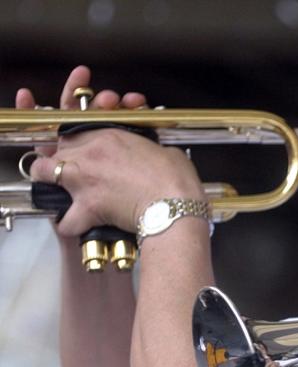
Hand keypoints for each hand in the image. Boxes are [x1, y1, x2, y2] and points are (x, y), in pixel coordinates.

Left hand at [19, 66, 202, 235]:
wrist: (176, 207)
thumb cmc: (176, 181)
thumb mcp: (166, 152)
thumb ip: (151, 149)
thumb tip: (155, 156)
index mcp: (109, 136)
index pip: (76, 130)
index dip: (77, 142)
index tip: (82, 149)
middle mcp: (89, 154)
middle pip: (55, 147)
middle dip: (59, 157)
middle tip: (72, 170)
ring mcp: (83, 180)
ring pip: (41, 172)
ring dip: (49, 181)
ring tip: (61, 191)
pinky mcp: (87, 207)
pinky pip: (65, 220)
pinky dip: (70, 225)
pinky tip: (78, 225)